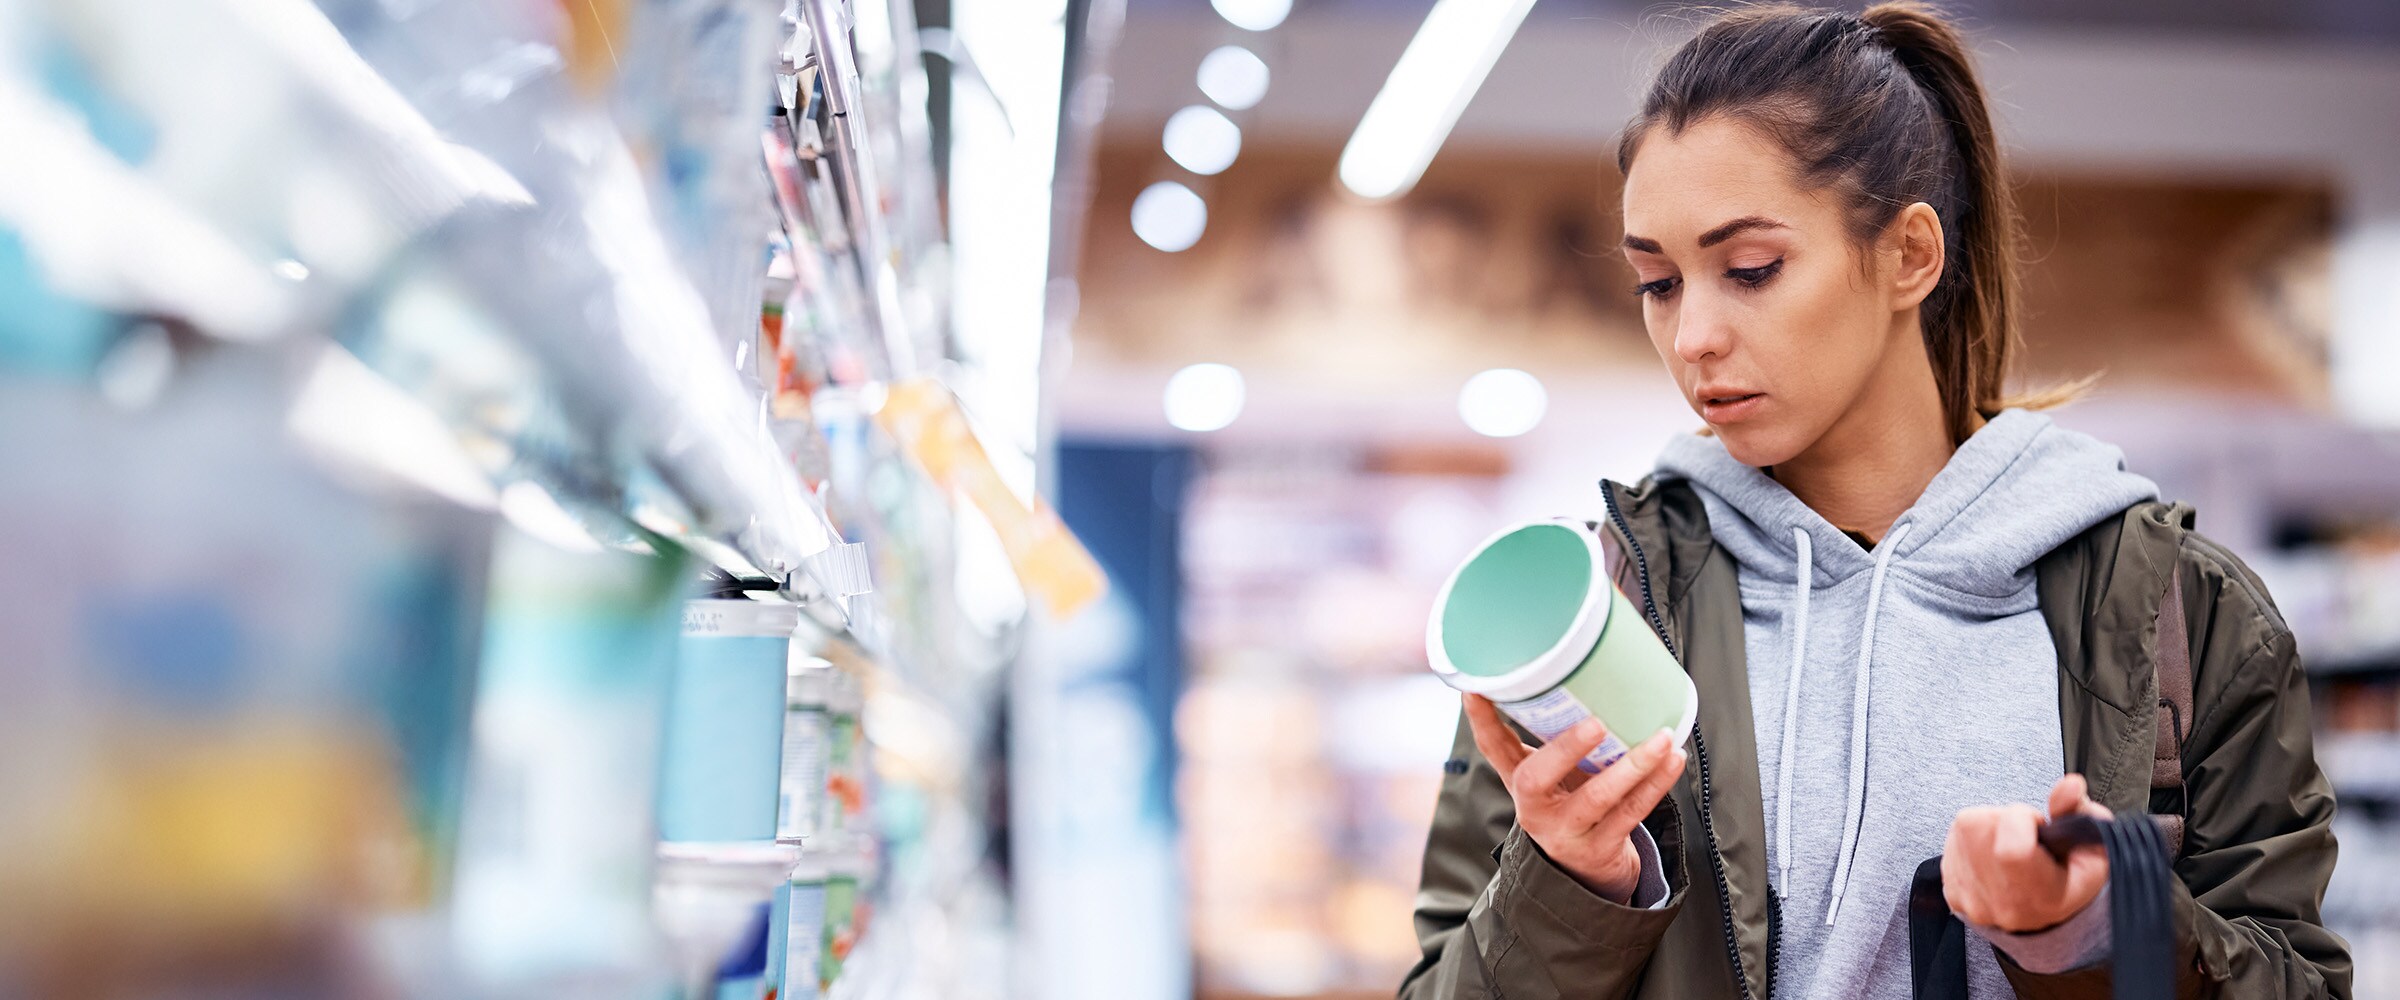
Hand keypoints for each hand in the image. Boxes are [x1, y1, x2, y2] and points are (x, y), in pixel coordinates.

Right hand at [1462, 693, 1687, 903]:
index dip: (1481, 719)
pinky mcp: (1600, 849)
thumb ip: (1560, 739)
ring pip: (1597, 798)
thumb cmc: (1575, 808)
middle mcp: (1535, 809)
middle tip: (1596, 723)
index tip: (1475, 688)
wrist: (1589, 876)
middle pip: (1535, 779)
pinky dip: (1656, 783)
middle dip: (1564, 748)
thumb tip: (1588, 675)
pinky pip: (1631, 813)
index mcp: (1522, 783)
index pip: (1493, 748)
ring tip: (1661, 738)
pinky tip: (1673, 759)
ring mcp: (1566, 832)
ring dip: (1633, 765)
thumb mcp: (1557, 778)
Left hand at [1942, 773, 2113, 932]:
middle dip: (2005, 817)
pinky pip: (1952, 841)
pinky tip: (1993, 854)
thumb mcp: (2092, 853)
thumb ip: (2081, 814)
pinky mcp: (1951, 890)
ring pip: (1964, 827)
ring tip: (2010, 844)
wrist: (2041, 921)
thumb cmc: (2069, 883)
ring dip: (1988, 824)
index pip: (2011, 847)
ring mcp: (1970, 898)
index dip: (2022, 820)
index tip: (2037, 826)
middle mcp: (1999, 902)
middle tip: (2025, 836)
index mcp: (2039, 897)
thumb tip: (2070, 784)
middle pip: (1981, 826)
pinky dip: (1972, 839)